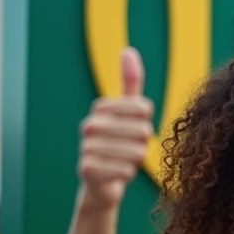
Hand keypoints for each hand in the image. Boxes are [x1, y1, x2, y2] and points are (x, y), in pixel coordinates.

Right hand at [77, 46, 152, 209]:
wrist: (101, 183)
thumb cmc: (119, 144)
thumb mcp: (128, 113)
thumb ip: (130, 82)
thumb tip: (128, 50)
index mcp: (101, 107)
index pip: (144, 109)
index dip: (147, 123)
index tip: (134, 130)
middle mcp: (90, 124)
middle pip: (143, 131)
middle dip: (143, 145)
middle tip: (129, 150)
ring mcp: (86, 147)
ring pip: (137, 153)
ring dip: (136, 162)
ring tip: (123, 162)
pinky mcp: (86, 169)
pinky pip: (126, 171)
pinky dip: (127, 175)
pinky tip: (117, 175)